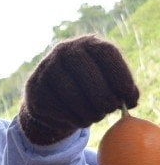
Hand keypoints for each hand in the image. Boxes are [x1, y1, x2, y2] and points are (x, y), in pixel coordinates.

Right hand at [19, 34, 139, 145]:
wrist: (51, 93)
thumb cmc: (88, 86)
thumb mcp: (108, 80)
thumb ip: (122, 88)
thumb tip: (130, 101)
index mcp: (88, 43)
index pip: (106, 54)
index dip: (121, 76)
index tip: (129, 98)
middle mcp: (64, 51)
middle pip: (88, 76)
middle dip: (104, 98)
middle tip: (110, 110)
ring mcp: (46, 70)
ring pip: (72, 95)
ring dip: (89, 112)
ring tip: (97, 117)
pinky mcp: (34, 91)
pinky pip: (57, 109)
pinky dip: (73, 119)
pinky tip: (81, 120)